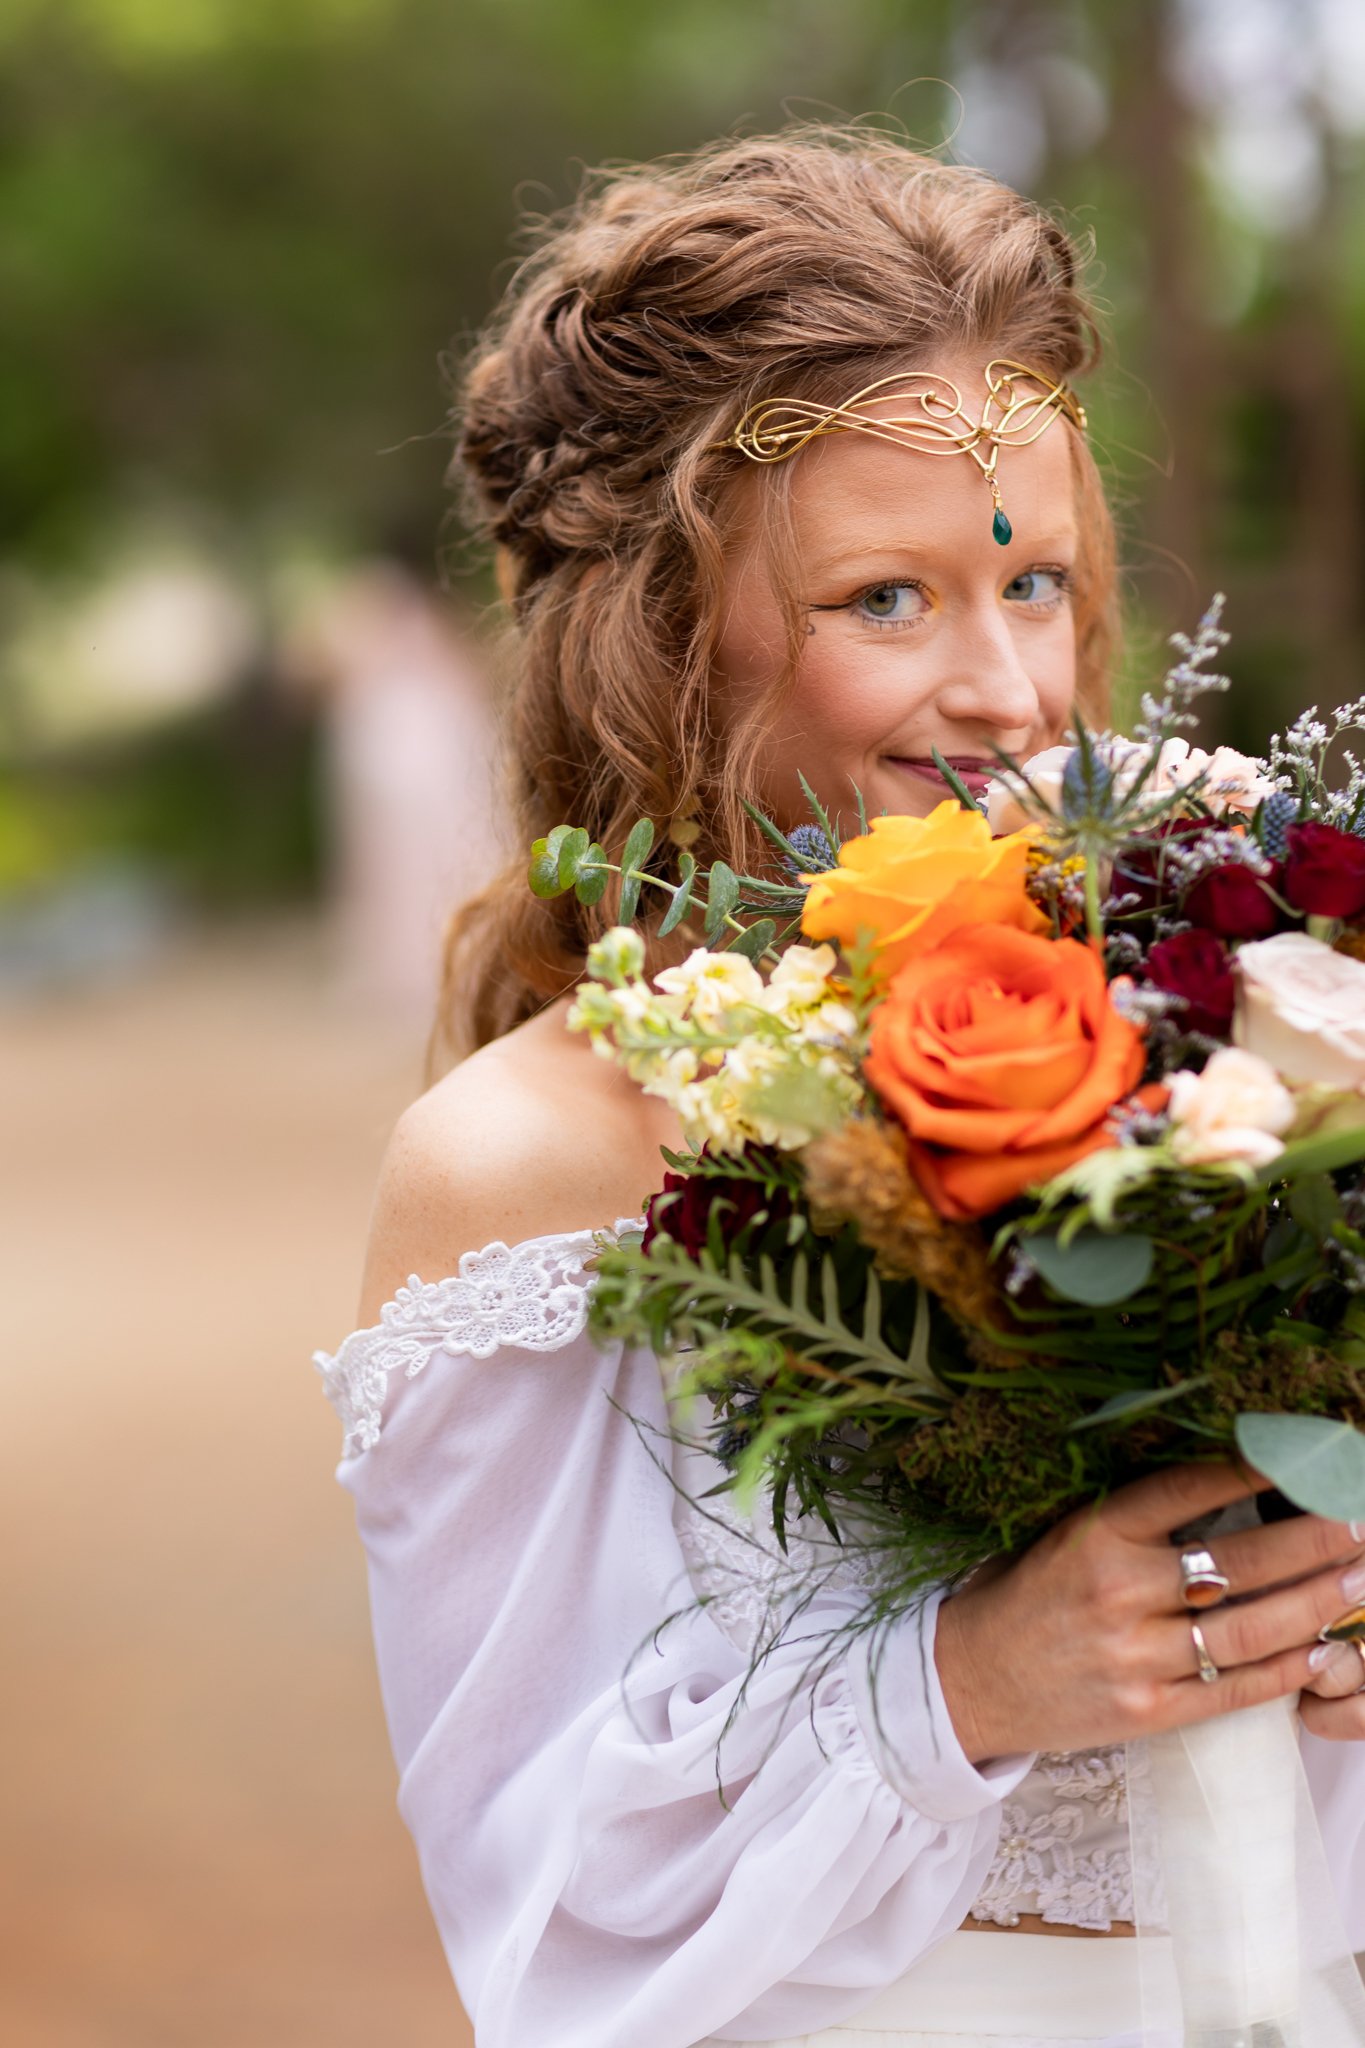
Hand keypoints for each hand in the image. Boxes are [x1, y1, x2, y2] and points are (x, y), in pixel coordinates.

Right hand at [933, 1461, 1364, 1762]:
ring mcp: (1135, 1657)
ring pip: (1249, 1629)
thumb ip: (1135, 1519)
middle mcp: (1118, 1592)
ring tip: (1357, 1580)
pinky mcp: (1148, 1712)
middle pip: (1239, 1563)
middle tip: (1357, 1520)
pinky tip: (1325, 1648)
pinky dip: (1287, 1669)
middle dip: (1311, 1541)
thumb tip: (1226, 1485)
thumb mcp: (1066, 1535)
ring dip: (1315, 1603)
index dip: (1249, 1471)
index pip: (1187, 1490)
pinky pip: (1235, 1689)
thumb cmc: (1026, 1596)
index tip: (1299, 1456)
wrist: (970, 1681)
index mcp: (1094, 1534)